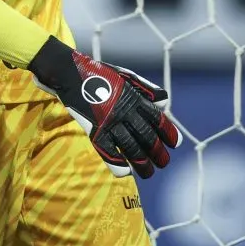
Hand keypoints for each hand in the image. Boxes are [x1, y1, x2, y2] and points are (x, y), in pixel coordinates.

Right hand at [28, 36, 181, 177]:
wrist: (70, 72)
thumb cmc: (100, 74)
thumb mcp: (126, 75)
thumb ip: (146, 89)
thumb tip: (164, 104)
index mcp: (133, 97)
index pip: (156, 119)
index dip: (168, 132)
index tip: (174, 144)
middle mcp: (123, 111)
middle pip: (146, 136)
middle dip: (158, 153)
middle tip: (163, 163)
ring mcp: (108, 121)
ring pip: (130, 147)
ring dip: (141, 163)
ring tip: (148, 173)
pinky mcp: (93, 129)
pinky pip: (106, 150)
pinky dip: (116, 163)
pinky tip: (125, 172)